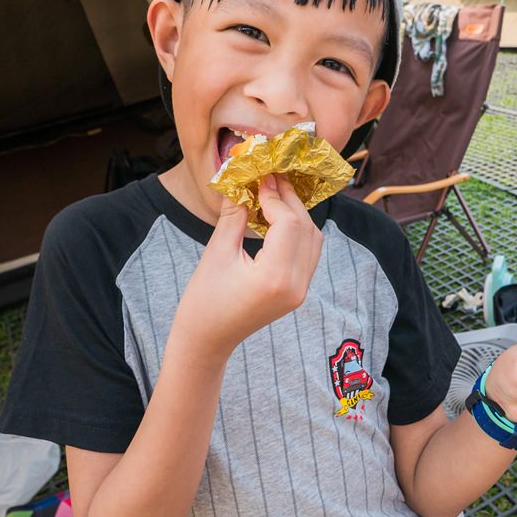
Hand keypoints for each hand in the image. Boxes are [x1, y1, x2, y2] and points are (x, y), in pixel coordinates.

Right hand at [172, 174, 322, 354]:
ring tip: (273, 194)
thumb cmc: (203, 301)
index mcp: (275, 278)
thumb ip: (235, 215)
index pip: (289, 222)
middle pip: (306, 228)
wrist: (207, 340)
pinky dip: (298, 231)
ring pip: (313, 239)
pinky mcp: (299, 292)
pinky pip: (309, 253)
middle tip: (270, 177)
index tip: (261, 176)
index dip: (276, 195)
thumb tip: (244, 181)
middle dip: (289, 199)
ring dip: (296, 214)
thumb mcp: (216, 253)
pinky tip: (277, 218)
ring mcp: (301, 291)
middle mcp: (296, 285)